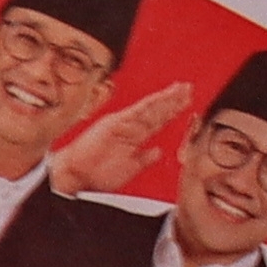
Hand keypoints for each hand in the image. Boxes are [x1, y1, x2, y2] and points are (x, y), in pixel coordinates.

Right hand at [51, 81, 191, 196]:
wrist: (78, 176)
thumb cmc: (99, 174)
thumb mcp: (130, 167)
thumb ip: (144, 158)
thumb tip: (158, 151)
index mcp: (133, 136)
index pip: (157, 121)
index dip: (172, 112)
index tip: (186, 104)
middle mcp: (130, 127)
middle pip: (156, 112)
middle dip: (173, 101)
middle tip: (189, 90)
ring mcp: (123, 123)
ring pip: (150, 109)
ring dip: (166, 99)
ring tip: (181, 90)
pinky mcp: (115, 123)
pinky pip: (136, 112)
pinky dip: (150, 104)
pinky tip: (162, 97)